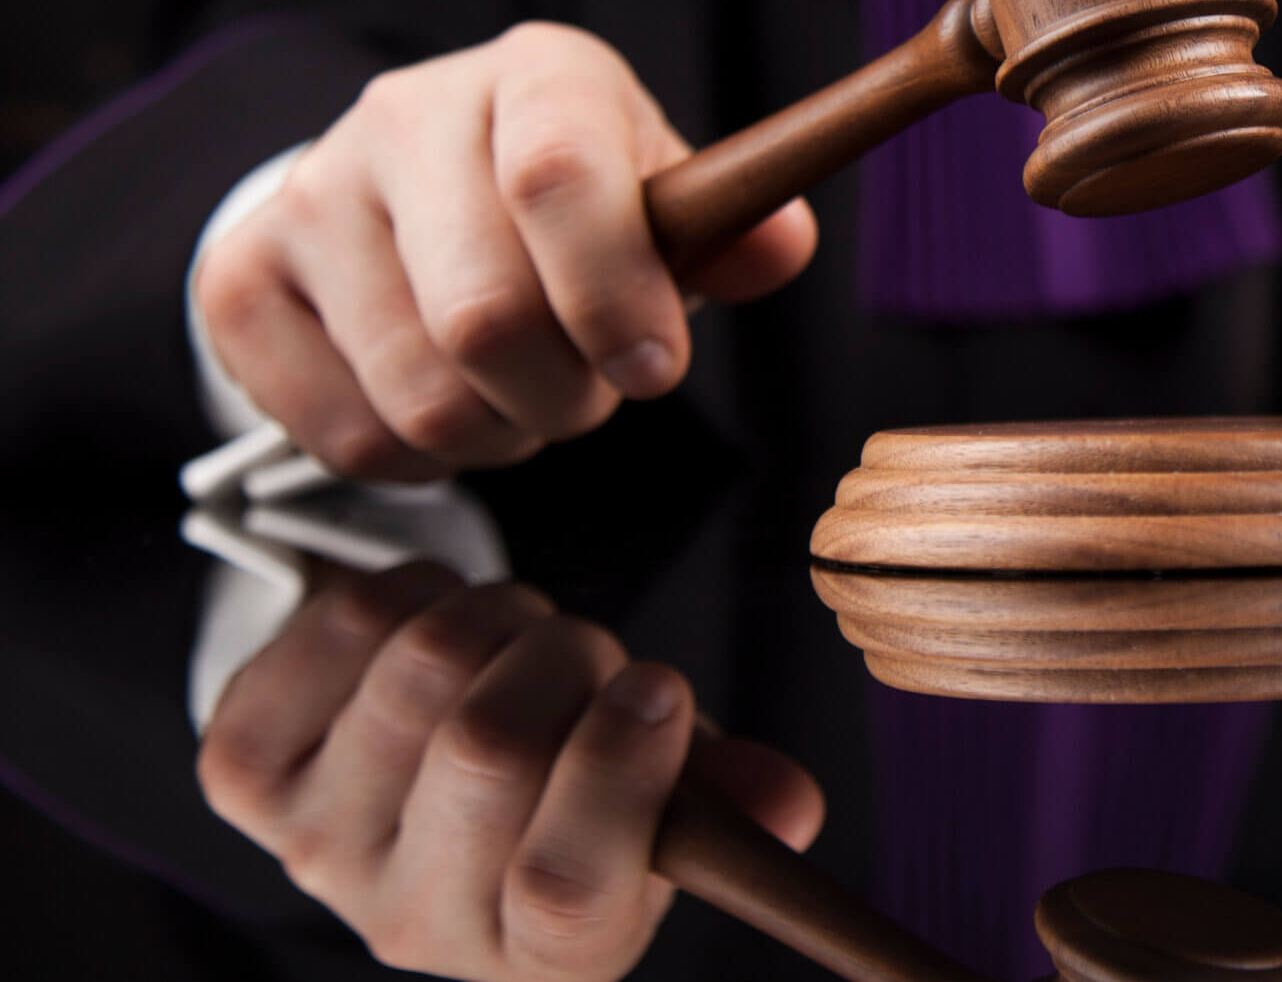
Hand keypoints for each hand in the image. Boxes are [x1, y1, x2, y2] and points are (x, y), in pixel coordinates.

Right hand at [195, 22, 817, 480]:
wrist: (409, 189)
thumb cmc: (565, 204)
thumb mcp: (658, 194)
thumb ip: (727, 230)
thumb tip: (781, 247)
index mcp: (537, 76)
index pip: (559, 175)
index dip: (614, 293)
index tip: (655, 367)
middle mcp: (406, 114)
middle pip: (484, 312)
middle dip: (565, 394)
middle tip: (590, 392)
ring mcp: (310, 195)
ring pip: (419, 391)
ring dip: (499, 432)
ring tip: (519, 395)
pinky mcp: (242, 281)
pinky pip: (348, 434)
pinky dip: (418, 458)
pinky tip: (443, 407)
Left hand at [199, 562, 824, 981]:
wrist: (406, 776)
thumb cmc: (556, 780)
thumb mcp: (654, 796)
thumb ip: (722, 796)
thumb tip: (789, 804)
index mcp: (536, 953)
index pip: (566, 888)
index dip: (618, 770)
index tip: (658, 688)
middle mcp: (411, 923)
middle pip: (489, 751)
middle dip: (570, 657)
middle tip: (590, 655)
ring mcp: (313, 848)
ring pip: (426, 667)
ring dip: (502, 613)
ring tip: (517, 637)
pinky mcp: (239, 769)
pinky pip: (349, 624)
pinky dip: (416, 588)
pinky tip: (432, 626)